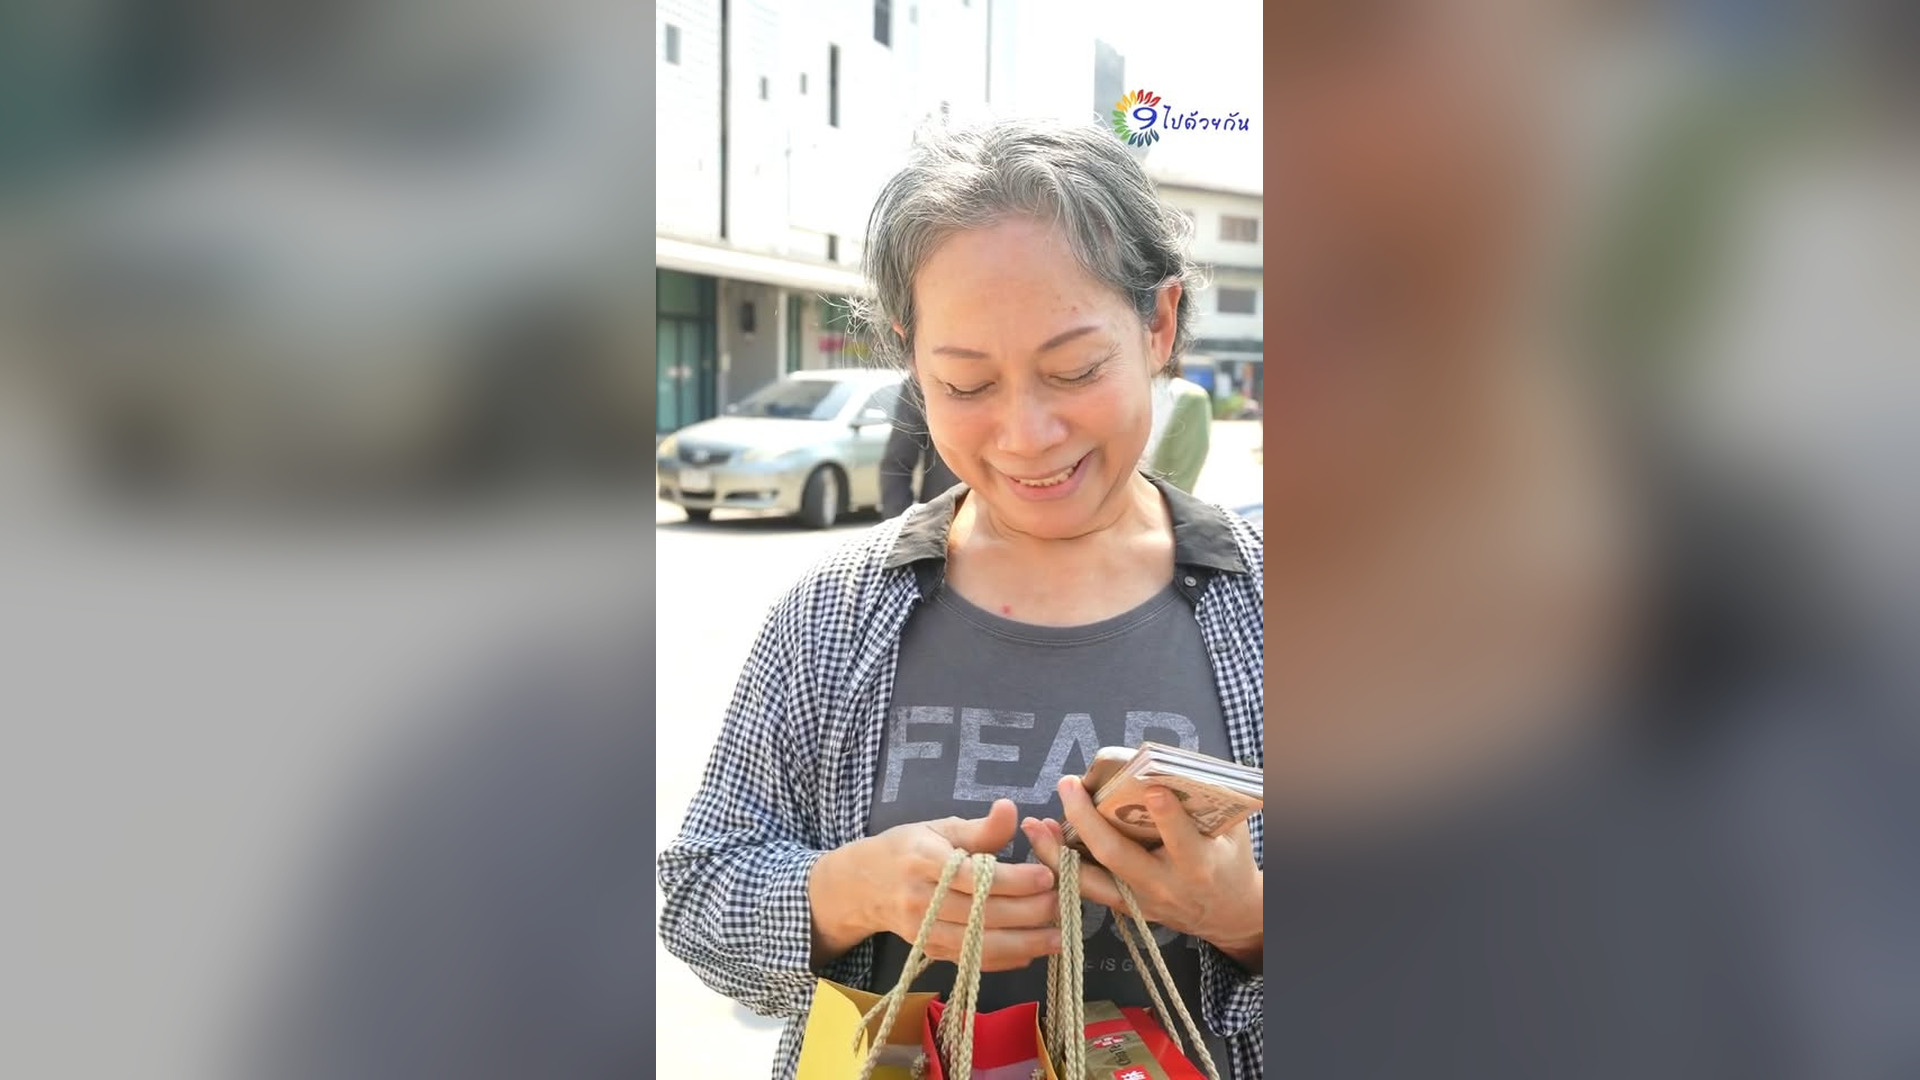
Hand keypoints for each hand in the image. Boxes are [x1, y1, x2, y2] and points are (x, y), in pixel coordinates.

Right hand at [810, 798, 1061, 971]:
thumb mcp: (938, 829)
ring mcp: (923, 931)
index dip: (1013, 879)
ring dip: (1022, 944)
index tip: (1046, 875)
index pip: (973, 876)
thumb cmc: (907, 849)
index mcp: (922, 862)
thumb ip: (979, 828)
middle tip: (1061, 904)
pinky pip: (971, 960)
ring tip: (1057, 938)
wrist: (862, 886)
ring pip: (978, 944)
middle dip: (1027, 912)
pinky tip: (1031, 953)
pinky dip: (1003, 960)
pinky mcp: (929, 951)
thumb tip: (1011, 809)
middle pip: (981, 913)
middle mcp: (920, 901)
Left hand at [1026, 777, 1261, 971]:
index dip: (1168, 816)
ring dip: (1056, 852)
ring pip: (1088, 881)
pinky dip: (1060, 865)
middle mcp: (1164, 885)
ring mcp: (1139, 901)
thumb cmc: (1230, 861)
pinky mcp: (1123, 908)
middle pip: (1117, 856)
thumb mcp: (1231, 830)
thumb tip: (1167, 760)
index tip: (1154, 788)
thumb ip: (1204, 800)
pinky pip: (1085, 889)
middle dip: (1086, 820)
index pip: (1181, 840)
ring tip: (1035, 824)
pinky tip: (1043, 840)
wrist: (1229, 915)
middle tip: (1068, 784)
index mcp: (1198, 864)